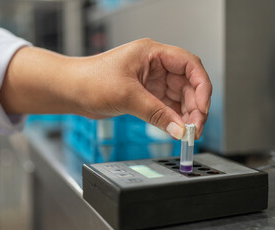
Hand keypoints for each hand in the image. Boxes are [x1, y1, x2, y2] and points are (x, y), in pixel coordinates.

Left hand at [0, 39, 211, 138]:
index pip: (189, 65)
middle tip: (195, 128)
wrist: (71, 90)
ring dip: (184, 114)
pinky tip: (175, 129)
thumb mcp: (127, 96)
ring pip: (178, 96)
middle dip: (194, 106)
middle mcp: (154, 65)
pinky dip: (172, 118)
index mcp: (152, 53)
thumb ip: (156, 114)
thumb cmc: (90, 81)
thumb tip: (179, 129)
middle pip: (186, 83)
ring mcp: (150, 80)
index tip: (203, 108)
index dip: (201, 86)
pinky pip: (165, 106)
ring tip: (187, 132)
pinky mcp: (144, 94)